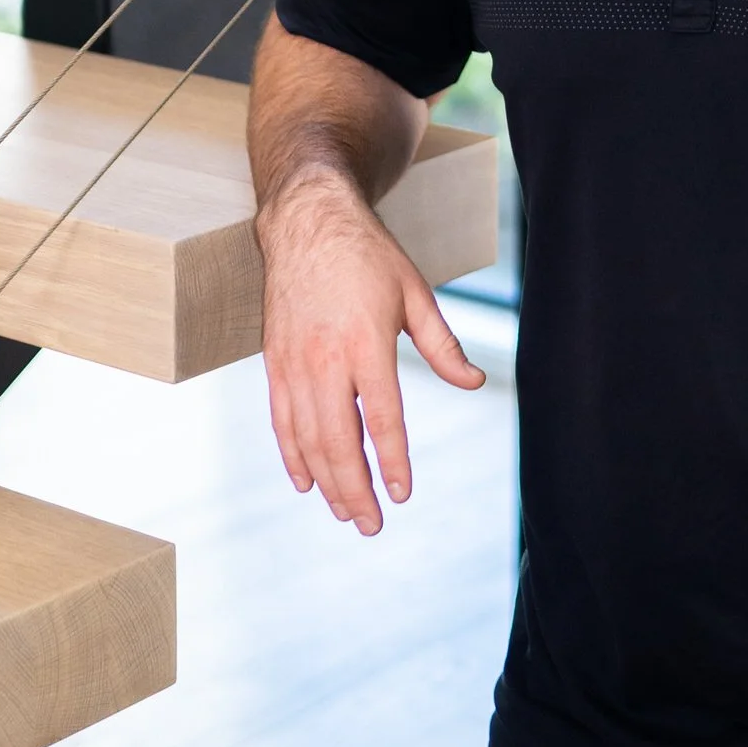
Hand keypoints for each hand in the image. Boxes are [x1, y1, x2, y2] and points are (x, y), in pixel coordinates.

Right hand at [258, 171, 483, 535]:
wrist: (307, 222)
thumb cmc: (368, 257)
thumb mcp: (415, 294)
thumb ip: (443, 346)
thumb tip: (474, 384)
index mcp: (365, 343)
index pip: (381, 418)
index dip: (392, 460)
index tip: (401, 493)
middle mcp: (324, 359)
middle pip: (338, 441)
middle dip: (354, 489)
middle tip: (371, 524)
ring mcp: (293, 363)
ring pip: (307, 439)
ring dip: (326, 482)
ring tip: (345, 511)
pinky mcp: (273, 361)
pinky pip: (280, 420)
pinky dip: (292, 455)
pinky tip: (306, 482)